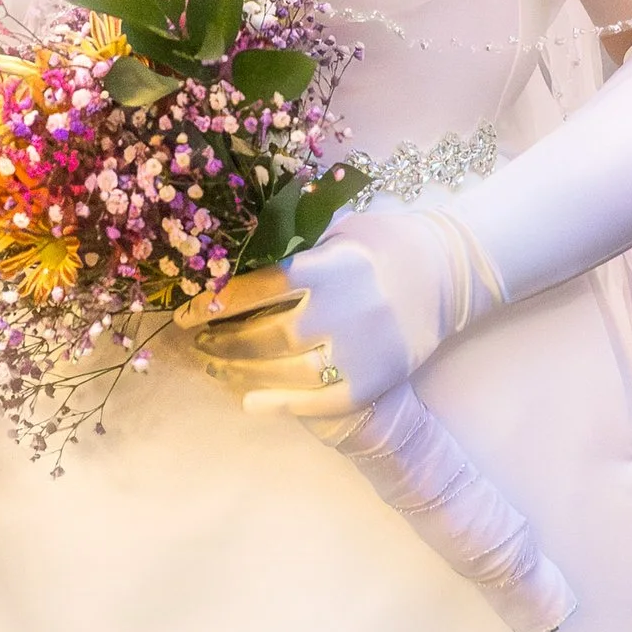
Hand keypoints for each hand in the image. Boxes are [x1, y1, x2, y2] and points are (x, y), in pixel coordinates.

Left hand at [184, 209, 468, 420]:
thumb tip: (231, 252)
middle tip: (198, 343)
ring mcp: (359, 351)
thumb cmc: (383, 242)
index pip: (258, 287)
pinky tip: (249, 400)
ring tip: (214, 367)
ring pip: (284, 372)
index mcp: (329, 266)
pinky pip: (317, 402)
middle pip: (265, 335)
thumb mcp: (338, 227)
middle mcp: (343, 310)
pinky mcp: (373, 382)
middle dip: (221, 342)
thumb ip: (292, 241)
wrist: (447, 272)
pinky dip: (278, 404)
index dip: (215, 302)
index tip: (184, 311)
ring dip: (240, 373)